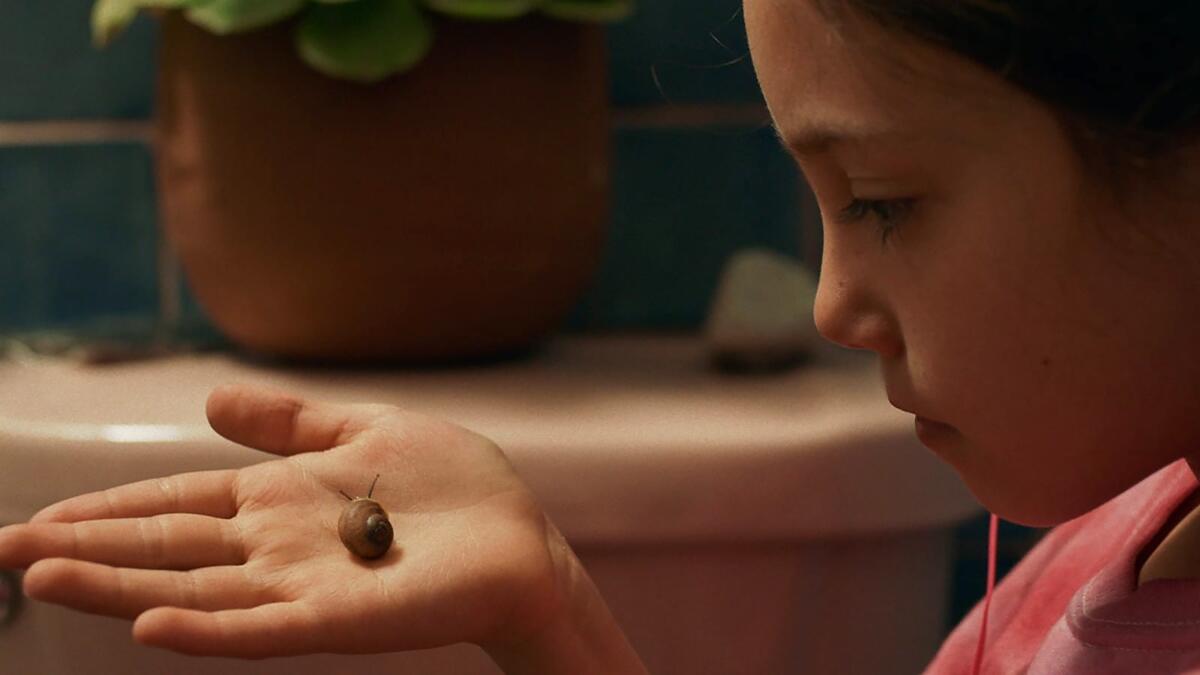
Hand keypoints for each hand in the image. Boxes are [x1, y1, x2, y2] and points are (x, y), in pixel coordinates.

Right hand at [0, 383, 572, 658]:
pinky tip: (148, 625)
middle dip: (84, 549)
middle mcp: (275, 547)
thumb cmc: (455, 490)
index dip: (109, 509)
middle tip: (2, 549)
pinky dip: (205, 629)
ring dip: (116, 588)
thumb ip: (290, 423)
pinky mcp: (338, 619)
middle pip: (164, 549)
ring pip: (192, 590)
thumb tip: (209, 400)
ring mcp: (302, 586)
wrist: (520, 540)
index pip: (176, 506)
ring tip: (40, 578)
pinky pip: (261, 629)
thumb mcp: (365, 432)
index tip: (40, 516)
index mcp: (279, 500)